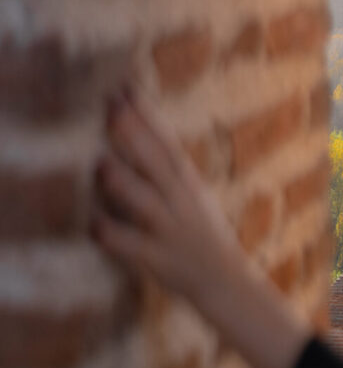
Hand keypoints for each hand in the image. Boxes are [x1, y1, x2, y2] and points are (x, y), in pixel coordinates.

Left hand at [93, 85, 251, 305]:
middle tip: (110, 109)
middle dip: (134, 135)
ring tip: (101, 165)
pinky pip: (130, 245)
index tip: (124, 88)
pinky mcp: (156, 258)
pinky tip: (93, 223)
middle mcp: (179, 200)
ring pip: (144, 203)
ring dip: (123, 183)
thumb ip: (163, 164)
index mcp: (186, 180)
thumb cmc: (197, 227)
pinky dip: (111, 234)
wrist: (224, 279)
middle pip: (157, 163)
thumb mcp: (189, 190)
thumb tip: (131, 125)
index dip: (146, 115)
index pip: (166, 140)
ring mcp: (169, 229)